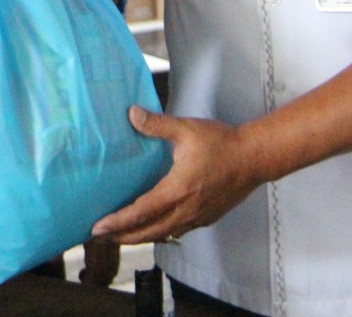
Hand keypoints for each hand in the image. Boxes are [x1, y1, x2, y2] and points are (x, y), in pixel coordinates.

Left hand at [90, 105, 263, 244]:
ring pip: (162, 235)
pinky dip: (159, 233)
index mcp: (176, 190)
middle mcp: (185, 210)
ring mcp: (196, 218)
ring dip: (139, 237)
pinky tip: (152, 228)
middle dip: (121, 237)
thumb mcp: (186, 129)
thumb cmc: (222, 144)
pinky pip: (177, 232)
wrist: (254, 158)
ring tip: (119, 235)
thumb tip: (132, 114)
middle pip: (147, 232)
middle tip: (99, 237)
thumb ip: (156, 124)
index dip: (117, 222)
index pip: (140, 212)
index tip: (97, 227)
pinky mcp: (205, 218)